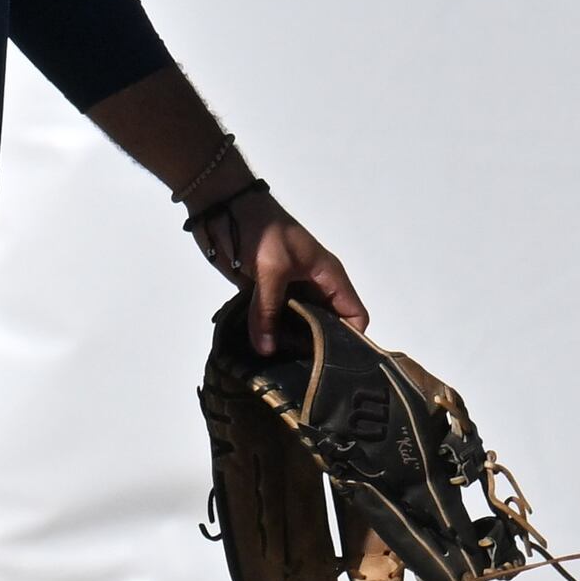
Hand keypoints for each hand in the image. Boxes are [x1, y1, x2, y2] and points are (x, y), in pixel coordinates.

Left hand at [199, 188, 368, 353]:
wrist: (225, 205)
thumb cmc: (261, 229)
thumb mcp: (271, 269)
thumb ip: (268, 310)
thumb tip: (266, 349)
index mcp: (328, 276)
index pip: (354, 315)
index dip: (352, 340)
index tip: (336, 366)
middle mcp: (312, 287)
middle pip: (325, 326)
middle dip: (316, 348)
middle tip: (303, 375)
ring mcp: (287, 290)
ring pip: (296, 325)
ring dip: (287, 342)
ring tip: (280, 370)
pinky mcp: (262, 293)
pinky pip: (270, 319)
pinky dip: (267, 334)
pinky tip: (259, 353)